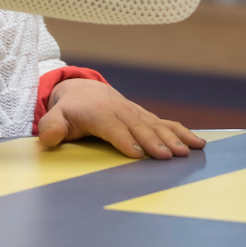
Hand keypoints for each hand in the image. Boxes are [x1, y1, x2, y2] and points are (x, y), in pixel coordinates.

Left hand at [36, 79, 206, 159]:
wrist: (84, 90)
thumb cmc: (69, 110)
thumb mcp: (55, 117)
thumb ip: (50, 127)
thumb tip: (48, 138)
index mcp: (99, 113)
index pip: (113, 128)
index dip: (125, 140)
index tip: (138, 154)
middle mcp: (121, 111)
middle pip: (140, 128)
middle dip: (155, 142)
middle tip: (168, 157)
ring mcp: (136, 113)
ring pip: (157, 126)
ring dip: (173, 139)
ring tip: (187, 151)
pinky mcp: (146, 117)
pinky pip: (166, 124)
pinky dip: (182, 132)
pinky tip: (198, 143)